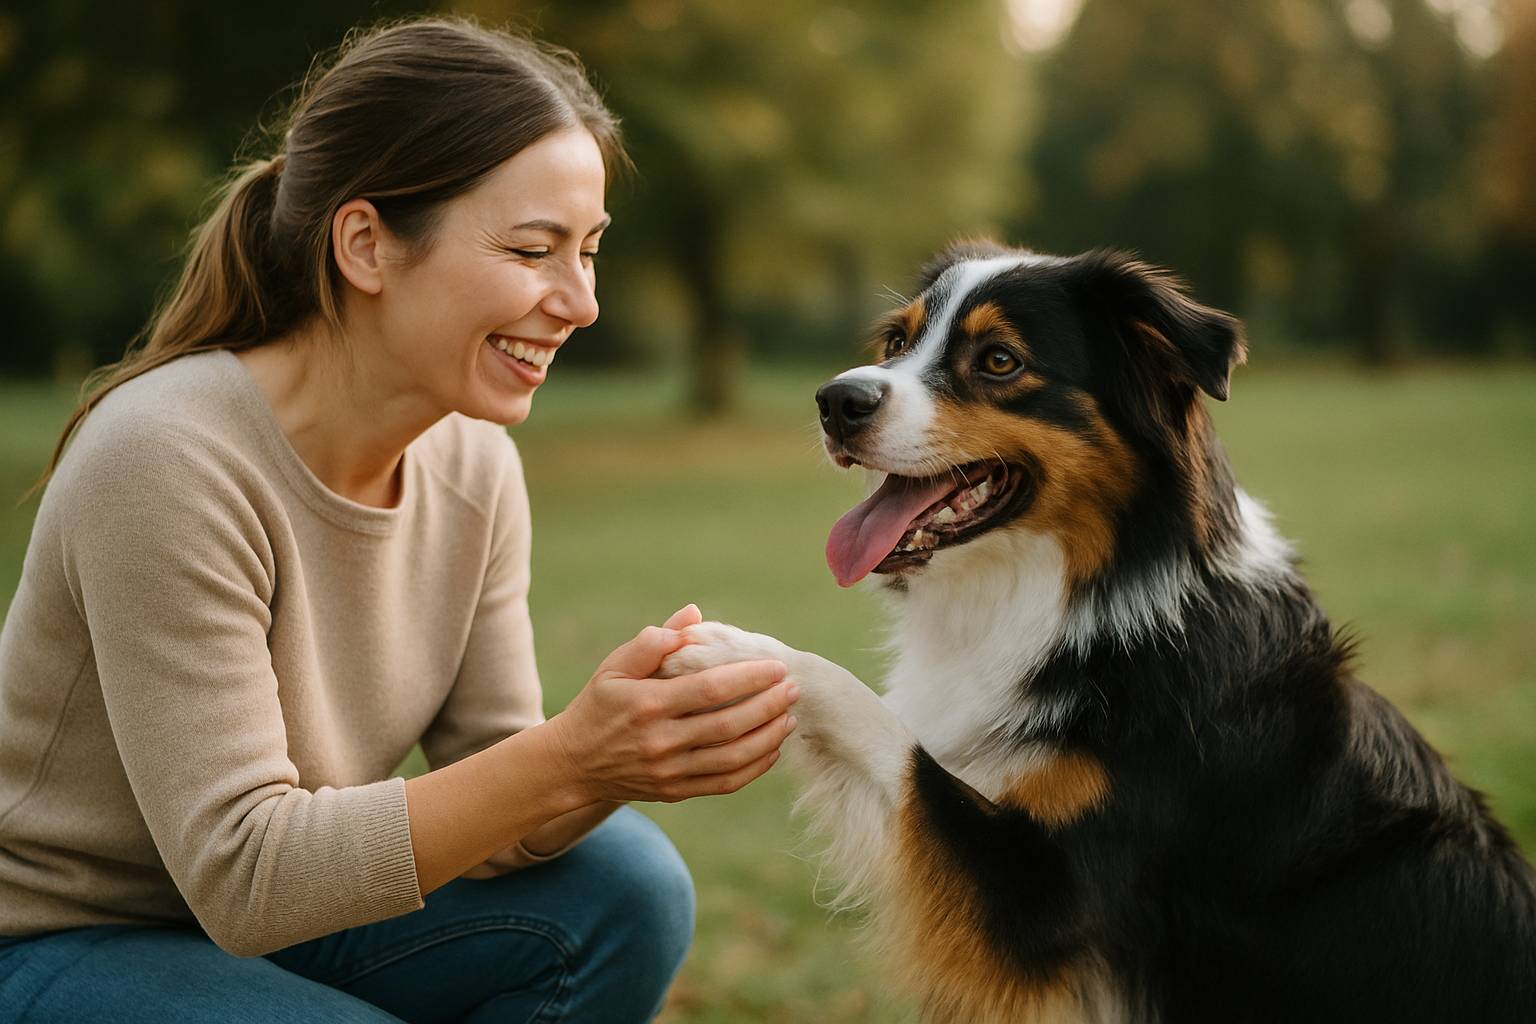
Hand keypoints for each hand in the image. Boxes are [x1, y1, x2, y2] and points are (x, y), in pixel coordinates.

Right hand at [544, 605, 800, 803]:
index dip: (749, 678)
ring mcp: (669, 771)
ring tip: (790, 717)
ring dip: (768, 737)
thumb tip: (692, 615)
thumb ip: (653, 642)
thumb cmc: (599, 705)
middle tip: (793, 689)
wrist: (573, 763)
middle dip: (768, 706)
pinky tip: (772, 749)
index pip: (710, 690)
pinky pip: (724, 783)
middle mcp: (660, 741)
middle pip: (728, 725)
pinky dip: (754, 768)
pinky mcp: (676, 791)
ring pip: (732, 758)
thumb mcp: (614, 667)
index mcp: (647, 704)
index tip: (776, 667)